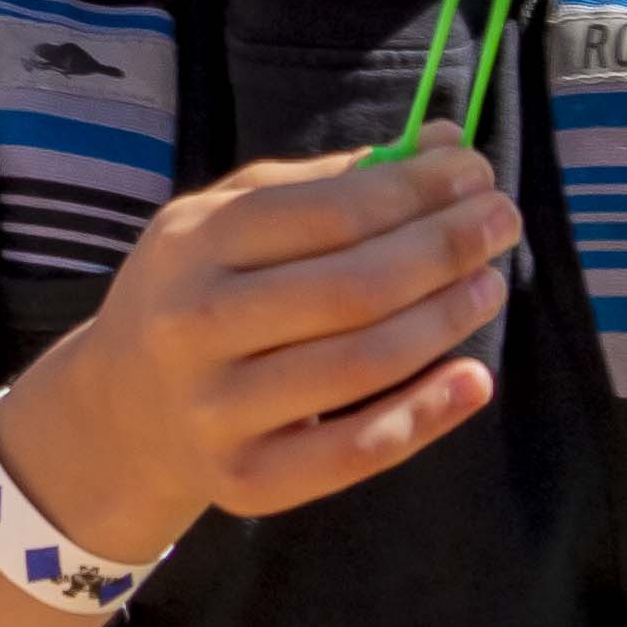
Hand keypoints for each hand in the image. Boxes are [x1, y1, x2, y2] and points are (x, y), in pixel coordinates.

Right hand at [0, 141, 522, 559]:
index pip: (323, 213)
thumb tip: (441, 145)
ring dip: (445, 320)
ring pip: (361, 364)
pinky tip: (475, 378)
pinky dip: (427, 415)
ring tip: (491, 284)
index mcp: (191, 246)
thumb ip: (329, 185)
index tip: (473, 171)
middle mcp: (193, 327)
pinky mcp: (246, 481)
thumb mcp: (231, 221)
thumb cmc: (199, 293)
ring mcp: (217, 411)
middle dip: (443, 248)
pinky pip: (356, 450)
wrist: (123, 411)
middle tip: (503, 220)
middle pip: (350, 288)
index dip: (412, 191)